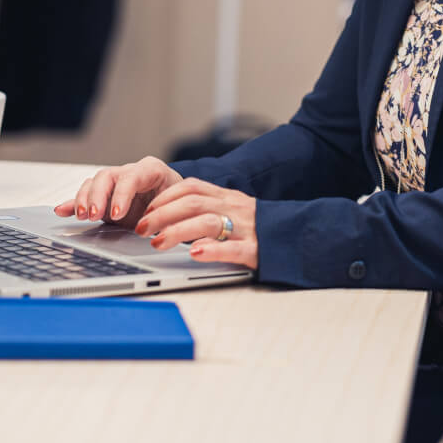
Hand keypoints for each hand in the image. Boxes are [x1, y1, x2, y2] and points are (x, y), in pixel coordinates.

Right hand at [53, 156, 182, 226]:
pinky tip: (62, 211)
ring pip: (94, 183)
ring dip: (84, 200)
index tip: (117, 214)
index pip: (131, 176)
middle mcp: (130, 173)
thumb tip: (159, 229)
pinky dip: (73, 204)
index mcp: (151, 170)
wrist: (177, 204)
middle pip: (107, 176)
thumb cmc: (180, 202)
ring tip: (82, 216)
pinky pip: (85, 197)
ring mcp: (115, 185)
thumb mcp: (179, 207)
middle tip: (94, 215)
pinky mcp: (104, 198)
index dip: (122, 194)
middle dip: (98, 196)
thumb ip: (168, 214)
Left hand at [134, 177, 259, 270]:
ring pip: (207, 223)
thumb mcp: (236, 208)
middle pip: (193, 204)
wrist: (301, 236)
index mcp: (228, 198)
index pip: (191, 188)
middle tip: (141, 229)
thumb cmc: (263, 227)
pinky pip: (233, 248)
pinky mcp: (256, 249)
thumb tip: (171, 211)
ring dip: (178, 232)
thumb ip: (210, 206)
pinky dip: (212, 250)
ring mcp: (245, 228)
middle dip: (162, 215)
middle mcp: (235, 208)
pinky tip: (196, 254)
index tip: (146, 210)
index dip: (165, 197)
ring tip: (157, 243)